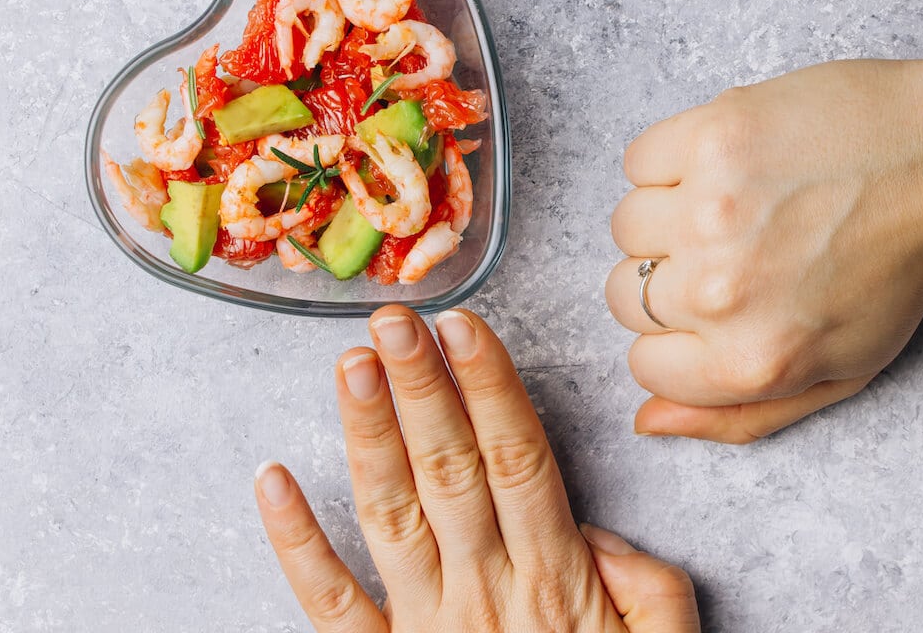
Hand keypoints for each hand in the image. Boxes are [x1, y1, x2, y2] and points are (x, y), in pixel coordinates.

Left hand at [255, 306, 699, 631]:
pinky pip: (331, 606)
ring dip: (368, 436)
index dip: (490, 390)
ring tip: (351, 366)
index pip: (518, 461)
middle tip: (394, 320)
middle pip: (449, 470)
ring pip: (391, 515)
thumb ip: (651, 584)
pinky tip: (272, 482)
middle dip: (421, 388)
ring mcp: (426, 627)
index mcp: (554, 579)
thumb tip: (595, 532)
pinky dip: (296, 544)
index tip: (466, 327)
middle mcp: (484, 591)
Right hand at [607, 58, 922, 442]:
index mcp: (750, 359)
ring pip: (627, 227)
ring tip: (738, 204)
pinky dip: (671, 160)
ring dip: (669, 216)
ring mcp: (712, 208)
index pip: (644, 364)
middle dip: (671, 279)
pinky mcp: (712, 135)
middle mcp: (722, 290)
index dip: (680, 337)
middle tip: (737, 251)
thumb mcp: (839, 372)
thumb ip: (739, 415)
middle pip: (626, 296)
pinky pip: (639, 160)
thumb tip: (644, 421)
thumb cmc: (899, 267)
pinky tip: (730, 163)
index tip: (718, 306)